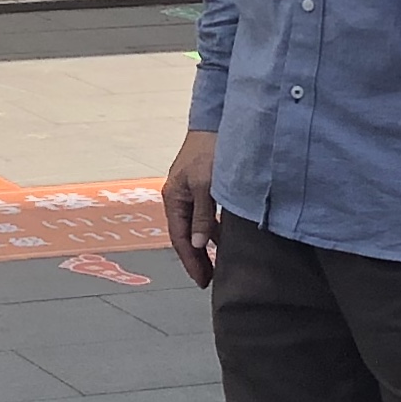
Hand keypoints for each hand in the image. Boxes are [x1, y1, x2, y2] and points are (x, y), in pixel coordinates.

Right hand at [162, 130, 220, 286]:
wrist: (217, 120)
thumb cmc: (210, 150)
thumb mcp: (206, 185)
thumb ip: (203, 216)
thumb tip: (196, 245)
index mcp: (174, 198)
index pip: (180, 238)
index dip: (191, 261)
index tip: (202, 281)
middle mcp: (178, 197)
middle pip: (186, 235)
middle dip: (196, 258)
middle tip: (209, 279)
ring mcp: (190, 191)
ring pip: (197, 226)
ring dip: (206, 245)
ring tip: (220, 263)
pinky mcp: (203, 185)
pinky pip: (206, 214)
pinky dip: (215, 229)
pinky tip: (227, 238)